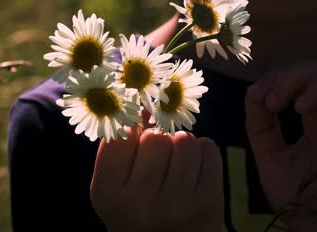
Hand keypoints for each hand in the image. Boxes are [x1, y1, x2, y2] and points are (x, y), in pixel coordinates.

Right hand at [90, 125, 222, 231]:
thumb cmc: (140, 212)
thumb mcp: (118, 187)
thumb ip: (122, 148)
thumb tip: (144, 104)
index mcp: (108, 195)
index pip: (120, 135)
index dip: (132, 132)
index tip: (137, 141)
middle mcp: (139, 202)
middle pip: (155, 136)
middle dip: (159, 142)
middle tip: (160, 162)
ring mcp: (177, 204)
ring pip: (184, 139)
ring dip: (182, 146)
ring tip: (178, 167)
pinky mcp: (209, 203)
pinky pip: (208, 149)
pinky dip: (203, 154)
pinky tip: (196, 172)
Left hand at [245, 59, 316, 230]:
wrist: (312, 223)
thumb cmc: (293, 192)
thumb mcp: (267, 152)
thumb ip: (259, 123)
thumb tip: (253, 91)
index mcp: (313, 117)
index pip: (304, 76)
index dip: (279, 77)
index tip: (259, 97)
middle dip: (295, 75)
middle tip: (275, 101)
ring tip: (298, 108)